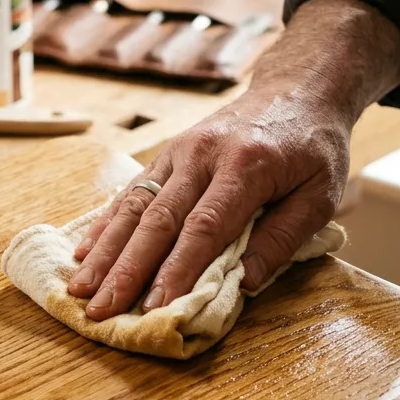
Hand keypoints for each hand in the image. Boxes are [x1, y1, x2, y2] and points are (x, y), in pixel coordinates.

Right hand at [67, 90, 351, 319]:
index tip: (155, 307)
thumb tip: (243, 283)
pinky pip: (131, 193)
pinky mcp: (167, 154)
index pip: (204, 227)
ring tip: (80, 288)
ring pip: (135, 206)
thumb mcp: (319, 195)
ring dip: (106, 251)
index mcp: (246, 166)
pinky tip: (85, 253)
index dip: (177, 269)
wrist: (296, 90)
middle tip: (102, 309)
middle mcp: (203, 155)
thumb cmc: (312, 149)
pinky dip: (106, 225)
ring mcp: (179, 151)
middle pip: (158, 220)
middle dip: (127, 270)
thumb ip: (283, 238)